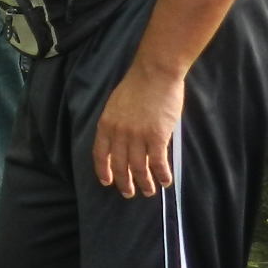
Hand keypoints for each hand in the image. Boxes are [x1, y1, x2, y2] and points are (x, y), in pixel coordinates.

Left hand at [93, 66, 183, 197]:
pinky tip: (166, 181)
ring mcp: (138, 136)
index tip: (107, 182)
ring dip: (145, 183)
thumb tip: (121, 142)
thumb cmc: (137, 86)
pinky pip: (158, 162)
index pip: (100, 154)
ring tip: (149, 192)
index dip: (104, 171)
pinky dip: (162, 174)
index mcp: (106, 125)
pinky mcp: (157, 136)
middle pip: (120, 165)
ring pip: (139, 168)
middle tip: (129, 193)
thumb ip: (116, 124)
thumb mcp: (116, 106)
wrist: (154, 74)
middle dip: (125, 182)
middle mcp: (119, 134)